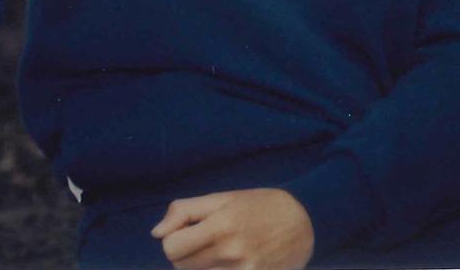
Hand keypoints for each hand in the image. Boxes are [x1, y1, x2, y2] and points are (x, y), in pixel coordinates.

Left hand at [151, 188, 313, 269]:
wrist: (303, 222)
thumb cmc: (258, 206)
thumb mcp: (222, 198)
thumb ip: (185, 211)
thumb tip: (156, 233)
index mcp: (221, 223)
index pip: (171, 248)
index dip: (172, 242)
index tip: (185, 235)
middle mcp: (232, 250)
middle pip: (182, 267)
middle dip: (186, 256)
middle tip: (205, 242)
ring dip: (202, 268)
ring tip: (219, 253)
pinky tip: (227, 264)